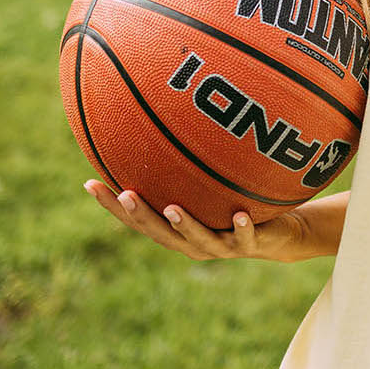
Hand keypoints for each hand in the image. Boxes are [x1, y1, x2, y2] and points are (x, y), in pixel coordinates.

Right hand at [84, 179, 315, 262]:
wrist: (280, 234)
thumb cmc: (235, 206)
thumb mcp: (209, 187)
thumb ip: (187, 169)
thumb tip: (164, 122)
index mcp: (176, 229)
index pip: (138, 218)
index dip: (112, 205)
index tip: (88, 183)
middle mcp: (193, 242)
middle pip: (160, 232)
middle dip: (141, 215)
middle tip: (124, 194)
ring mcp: (221, 246)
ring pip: (199, 239)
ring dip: (185, 225)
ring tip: (173, 209)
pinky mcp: (251, 244)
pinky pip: (246, 235)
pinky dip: (241, 226)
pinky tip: (238, 214)